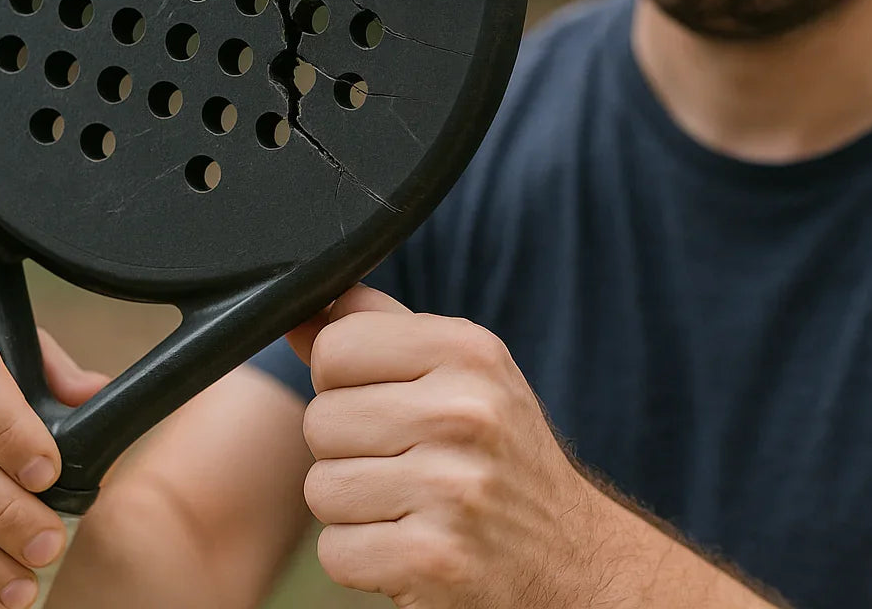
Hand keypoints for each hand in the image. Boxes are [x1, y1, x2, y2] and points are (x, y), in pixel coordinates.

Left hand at [287, 286, 618, 607]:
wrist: (573, 559)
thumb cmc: (500, 455)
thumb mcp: (462, 374)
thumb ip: (379, 332)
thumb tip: (297, 312)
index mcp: (470, 352)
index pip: (335, 346)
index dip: (343, 382)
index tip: (387, 404)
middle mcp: (466, 412)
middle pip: (319, 421)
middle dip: (348, 451)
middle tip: (406, 465)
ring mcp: (452, 488)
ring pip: (321, 489)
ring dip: (354, 508)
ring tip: (411, 506)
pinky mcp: (434, 559)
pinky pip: (335, 552)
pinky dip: (363, 559)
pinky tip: (412, 546)